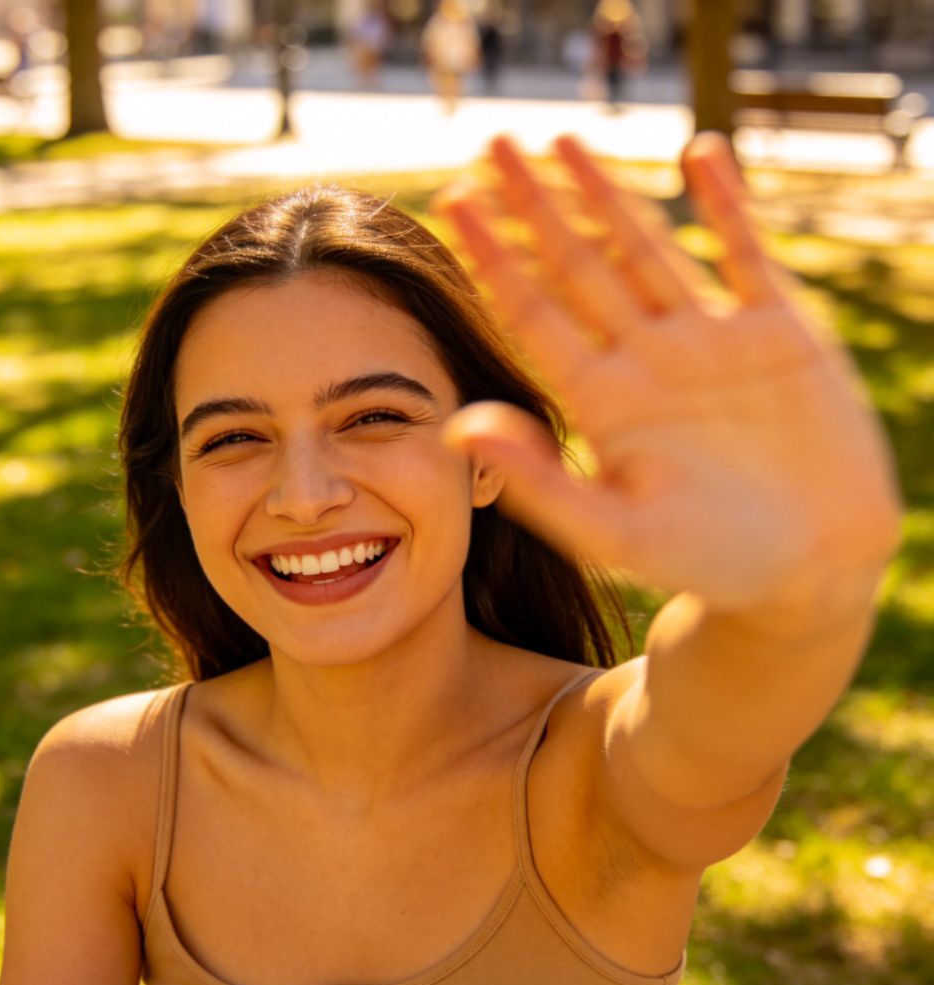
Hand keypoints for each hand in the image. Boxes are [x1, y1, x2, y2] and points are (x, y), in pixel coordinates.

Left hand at [437, 134, 898, 619]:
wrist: (808, 571)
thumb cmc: (706, 562)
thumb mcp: (613, 531)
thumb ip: (538, 480)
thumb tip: (456, 425)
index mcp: (601, 402)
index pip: (532, 315)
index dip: (492, 259)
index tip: (452, 204)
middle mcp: (645, 361)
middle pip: (577, 267)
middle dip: (536, 208)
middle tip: (492, 145)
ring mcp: (709, 342)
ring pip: (648, 248)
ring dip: (608, 193)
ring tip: (567, 138)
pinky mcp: (778, 333)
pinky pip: (746, 254)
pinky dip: (727, 204)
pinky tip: (700, 152)